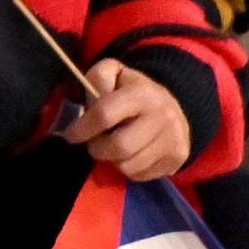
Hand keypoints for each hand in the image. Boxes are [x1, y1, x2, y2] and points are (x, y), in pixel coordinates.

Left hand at [62, 60, 191, 181]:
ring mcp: (173, 140)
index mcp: (143, 94)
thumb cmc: (133, 92)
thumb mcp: (114, 74)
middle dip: (97, 148)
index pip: (105, 114)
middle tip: (95, 142)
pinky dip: (128, 169)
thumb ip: (98, 79)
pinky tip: (130, 154)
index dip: (82, 128)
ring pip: (128, 166)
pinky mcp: (177, 159)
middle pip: (118, 147)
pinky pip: (140, 175)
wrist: (173, 107)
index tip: (70, 134)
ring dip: (112, 160)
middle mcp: (162, 117)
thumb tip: (90, 100)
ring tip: (114, 147)